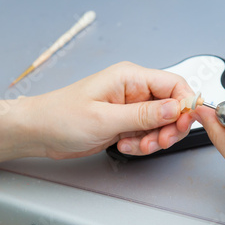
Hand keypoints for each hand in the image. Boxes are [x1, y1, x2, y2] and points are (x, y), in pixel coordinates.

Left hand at [23, 61, 194, 158]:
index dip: (185, 104)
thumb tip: (175, 108)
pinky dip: (142, 144)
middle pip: (171, 106)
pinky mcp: (125, 122)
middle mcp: (133, 90)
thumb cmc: (60, 116)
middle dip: (169, 127)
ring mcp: (130, 107)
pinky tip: (124, 145)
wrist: (39, 132)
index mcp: (130, 77)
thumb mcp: (105, 118)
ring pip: (161, 123)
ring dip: (154, 139)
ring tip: (136, 146)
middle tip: (158, 142)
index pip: (173, 84)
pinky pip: (147, 134)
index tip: (182, 124)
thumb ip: (144, 114)